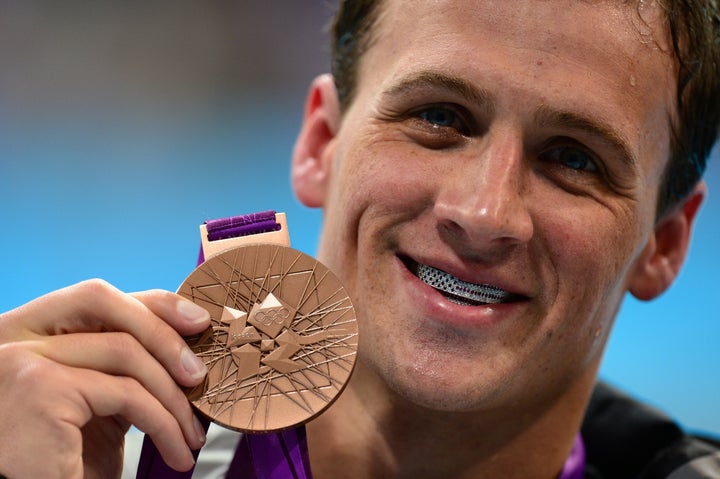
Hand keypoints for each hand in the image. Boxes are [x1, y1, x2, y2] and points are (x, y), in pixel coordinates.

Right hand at [0, 280, 210, 478]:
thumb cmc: (66, 460)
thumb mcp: (97, 399)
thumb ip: (120, 364)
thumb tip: (183, 339)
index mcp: (27, 332)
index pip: (95, 298)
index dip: (153, 303)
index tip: (198, 321)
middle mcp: (13, 336)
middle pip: (109, 310)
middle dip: (166, 338)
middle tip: (200, 377)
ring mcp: (23, 359)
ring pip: (126, 352)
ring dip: (173, 397)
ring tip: (191, 435)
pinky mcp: (42, 390)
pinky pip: (128, 393)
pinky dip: (164, 423)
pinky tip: (175, 451)